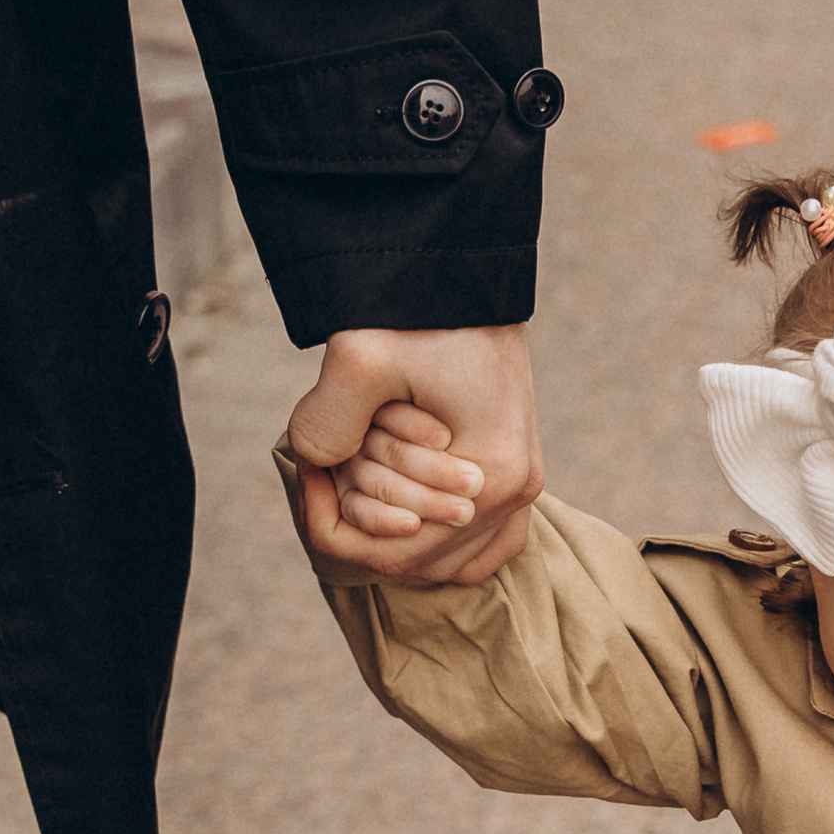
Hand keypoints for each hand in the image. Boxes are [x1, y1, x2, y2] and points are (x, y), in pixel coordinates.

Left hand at [288, 322, 543, 585]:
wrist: (460, 271)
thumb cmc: (419, 312)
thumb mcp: (360, 357)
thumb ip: (325, 423)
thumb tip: (313, 465)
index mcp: (489, 476)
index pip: (394, 553)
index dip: (333, 525)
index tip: (308, 471)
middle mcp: (517, 491)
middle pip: (420, 562)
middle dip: (364, 521)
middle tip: (332, 462)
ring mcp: (525, 483)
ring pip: (451, 559)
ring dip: (397, 530)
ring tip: (363, 475)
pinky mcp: (518, 469)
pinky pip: (483, 540)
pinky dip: (439, 535)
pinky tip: (399, 499)